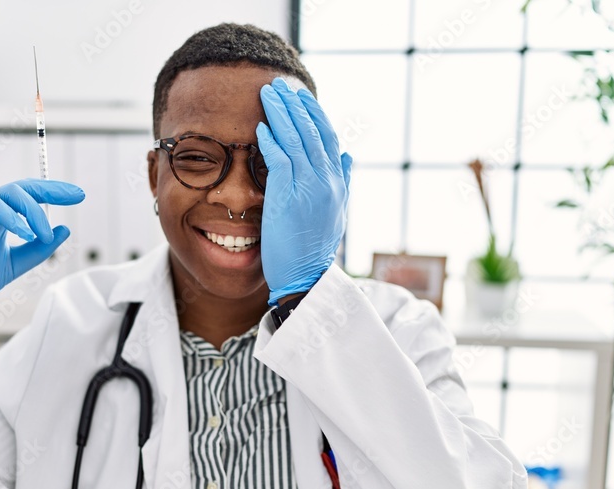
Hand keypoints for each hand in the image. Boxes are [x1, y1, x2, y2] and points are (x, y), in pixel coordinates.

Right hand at [0, 179, 84, 333]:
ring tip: (43, 235)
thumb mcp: (19, 262)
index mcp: (2, 216)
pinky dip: (9, 216)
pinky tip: (24, 233)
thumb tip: (64, 229)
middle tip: (75, 196)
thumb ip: (40, 248)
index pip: (31, 195)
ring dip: (33, 211)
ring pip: (10, 193)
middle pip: (23, 187)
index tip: (78, 195)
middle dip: (52, 189)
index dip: (54, 192)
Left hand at [256, 77, 351, 305]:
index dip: (314, 113)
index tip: (301, 95)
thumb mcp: (338, 212)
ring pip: (296, 140)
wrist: (306, 277)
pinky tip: (262, 128)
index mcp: (339, 182)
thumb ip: (345, 180)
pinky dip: (271, 142)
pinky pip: (279, 161)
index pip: (328, 137)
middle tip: (280, 86)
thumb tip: (350, 155)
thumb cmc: (315, 247)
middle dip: (295, 105)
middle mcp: (327, 181)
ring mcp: (309, 188)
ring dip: (280, 114)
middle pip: (312, 132)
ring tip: (268, 95)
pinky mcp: (289, 198)